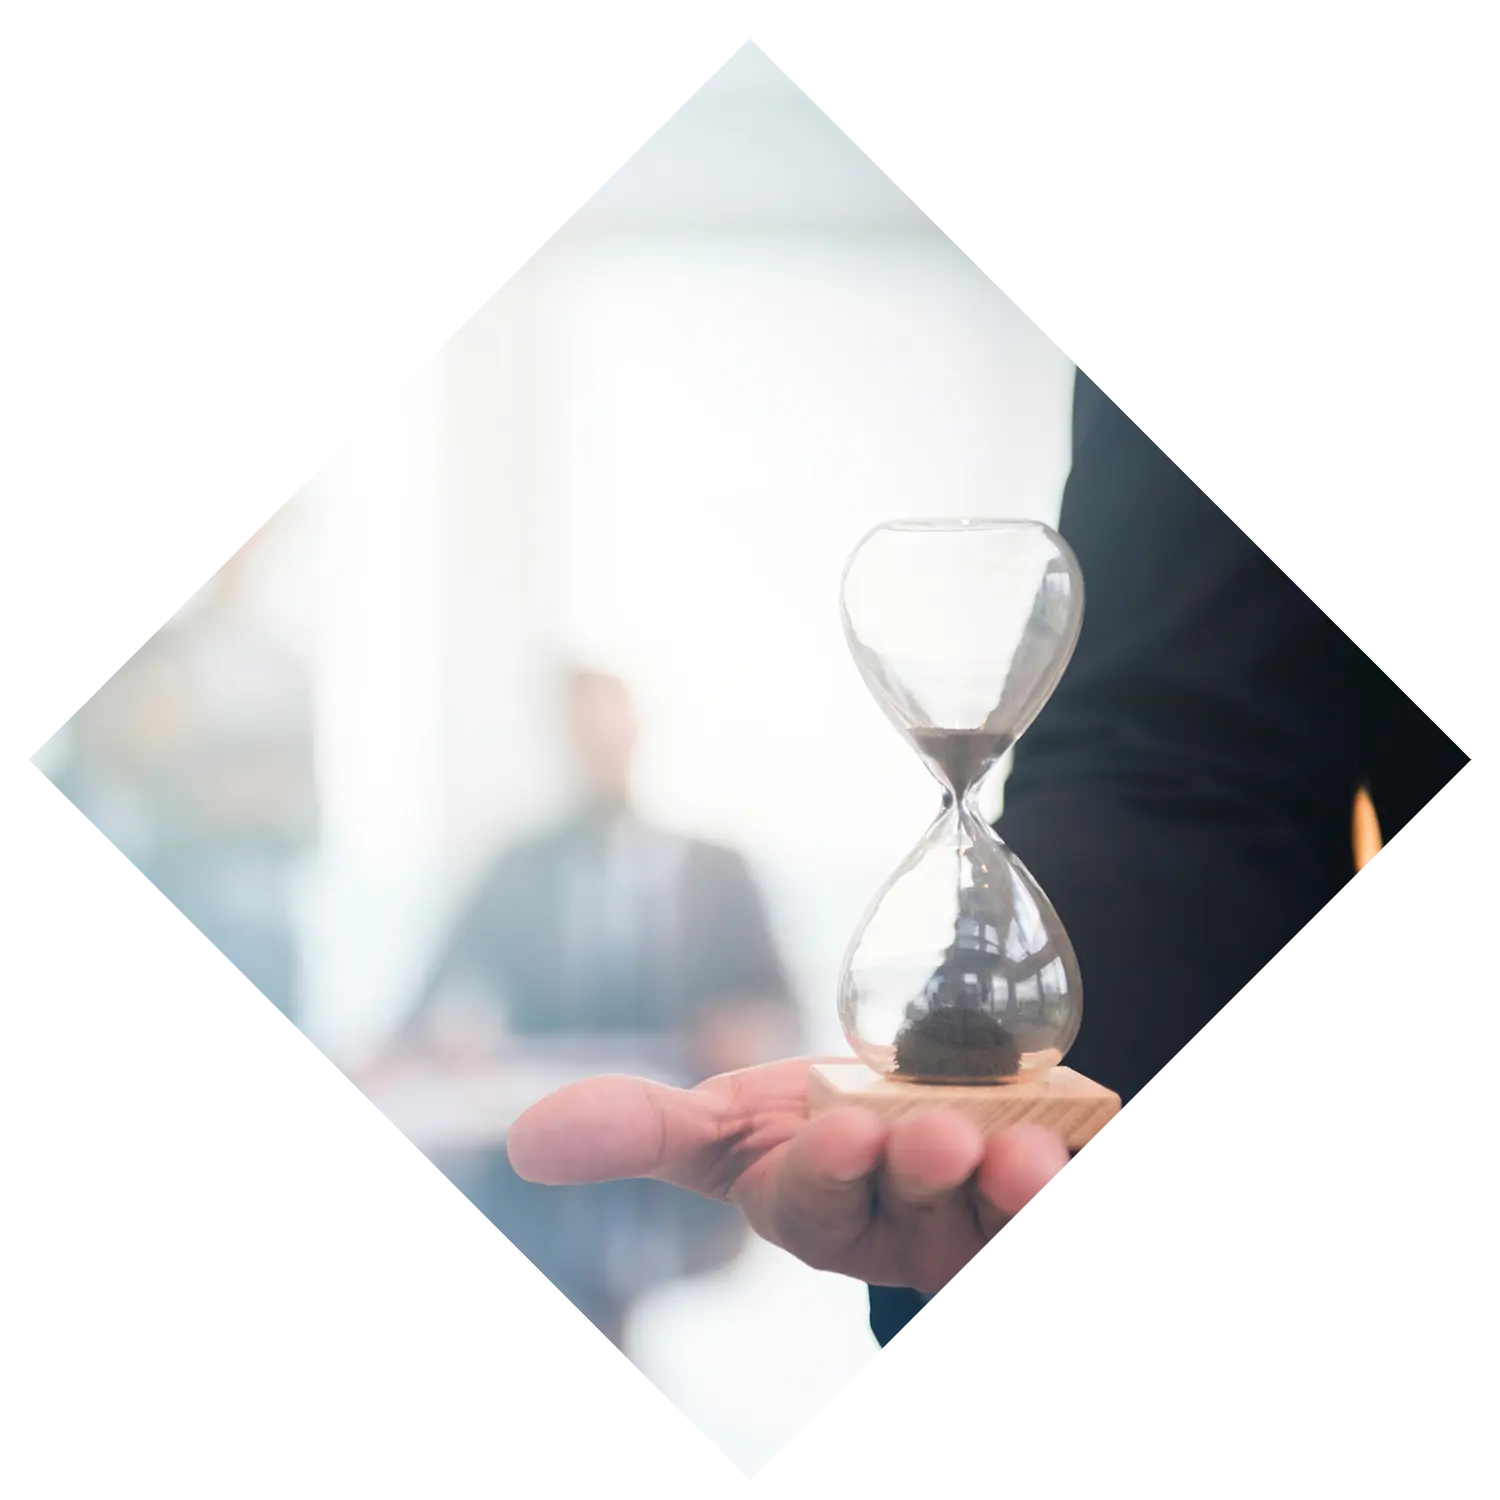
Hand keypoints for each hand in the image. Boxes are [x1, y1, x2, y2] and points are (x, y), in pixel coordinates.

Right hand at [507, 1057, 1069, 1292]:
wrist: (914, 1107)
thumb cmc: (810, 1121)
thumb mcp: (724, 1120)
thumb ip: (637, 1129)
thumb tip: (523, 1142)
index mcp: (814, 1213)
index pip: (817, 1204)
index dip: (830, 1172)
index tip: (843, 1130)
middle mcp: (898, 1234)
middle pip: (912, 1213)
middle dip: (921, 1177)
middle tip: (934, 1134)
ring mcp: (978, 1223)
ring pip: (995, 1217)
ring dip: (1010, 1185)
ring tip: (1022, 1150)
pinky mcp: (1044, 1197)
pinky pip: (1068, 1200)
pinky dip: (1075, 1175)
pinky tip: (1076, 1145)